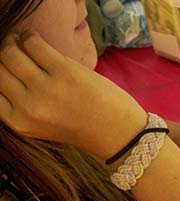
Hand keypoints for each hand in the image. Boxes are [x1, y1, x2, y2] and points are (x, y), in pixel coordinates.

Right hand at [0, 32, 146, 158]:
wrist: (118, 134)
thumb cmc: (79, 125)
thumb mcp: (39, 123)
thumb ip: (18, 103)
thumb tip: (2, 68)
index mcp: (18, 122)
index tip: (7, 68)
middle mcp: (28, 107)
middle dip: (4, 56)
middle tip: (14, 51)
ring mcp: (46, 89)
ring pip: (9, 52)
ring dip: (14, 43)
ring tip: (23, 44)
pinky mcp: (65, 72)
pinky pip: (33, 43)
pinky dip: (30, 37)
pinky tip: (35, 41)